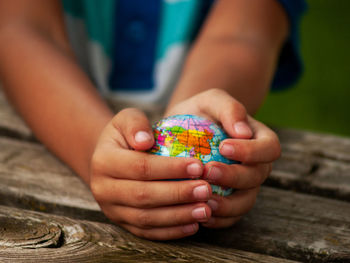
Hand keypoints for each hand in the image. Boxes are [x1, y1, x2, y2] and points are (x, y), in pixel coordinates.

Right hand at [89, 108, 212, 239]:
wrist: (111, 160)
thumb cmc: (127, 136)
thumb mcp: (127, 119)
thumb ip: (136, 124)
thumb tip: (146, 140)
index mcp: (103, 161)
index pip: (140, 167)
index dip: (170, 169)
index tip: (199, 166)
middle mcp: (103, 189)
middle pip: (143, 196)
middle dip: (178, 194)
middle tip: (207, 190)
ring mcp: (112, 210)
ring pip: (146, 219)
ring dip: (178, 216)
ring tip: (206, 209)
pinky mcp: (123, 223)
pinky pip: (147, 232)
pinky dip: (171, 231)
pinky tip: (194, 225)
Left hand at [165, 89, 280, 227]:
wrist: (184, 130)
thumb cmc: (201, 112)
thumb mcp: (212, 100)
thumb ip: (229, 108)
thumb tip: (243, 131)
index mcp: (260, 140)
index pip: (269, 148)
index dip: (251, 151)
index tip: (224, 147)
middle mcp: (257, 165)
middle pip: (256, 177)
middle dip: (234, 177)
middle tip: (207, 172)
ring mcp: (244, 186)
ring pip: (246, 201)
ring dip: (227, 205)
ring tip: (203, 201)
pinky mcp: (230, 201)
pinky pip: (230, 216)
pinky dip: (218, 219)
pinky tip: (200, 213)